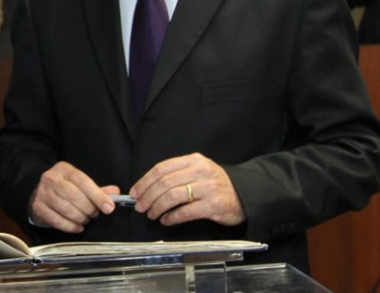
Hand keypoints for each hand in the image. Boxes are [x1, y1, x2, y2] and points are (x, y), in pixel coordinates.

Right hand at [29, 161, 118, 232]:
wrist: (38, 192)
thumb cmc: (63, 187)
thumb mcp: (79, 183)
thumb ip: (97, 189)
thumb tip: (115, 193)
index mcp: (64, 169)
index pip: (83, 181)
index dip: (98, 195)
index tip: (109, 207)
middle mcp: (52, 178)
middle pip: (74, 195)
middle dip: (89, 208)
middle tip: (95, 213)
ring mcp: (43, 193)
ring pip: (66, 209)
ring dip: (80, 217)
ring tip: (86, 219)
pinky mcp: (38, 207)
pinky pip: (57, 220)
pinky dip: (70, 226)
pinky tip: (78, 227)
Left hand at [129, 153, 244, 227]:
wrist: (243, 194)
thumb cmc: (215, 183)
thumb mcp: (199, 170)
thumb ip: (177, 174)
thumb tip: (148, 187)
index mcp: (194, 160)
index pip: (162, 168)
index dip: (145, 181)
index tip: (135, 192)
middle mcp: (200, 171)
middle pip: (165, 182)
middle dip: (148, 196)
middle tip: (140, 206)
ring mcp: (207, 188)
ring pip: (173, 196)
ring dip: (157, 207)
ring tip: (151, 214)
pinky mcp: (213, 205)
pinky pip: (185, 212)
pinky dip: (171, 218)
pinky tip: (166, 220)